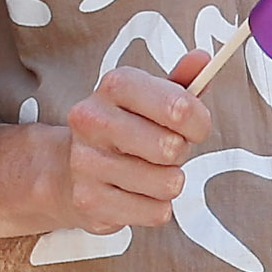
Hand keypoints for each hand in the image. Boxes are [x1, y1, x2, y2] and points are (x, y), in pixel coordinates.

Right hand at [39, 62, 209, 236]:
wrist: (66, 168)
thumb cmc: (124, 129)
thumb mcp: (151, 98)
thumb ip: (183, 82)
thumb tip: (204, 59)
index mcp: (115, 86)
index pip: (179, 106)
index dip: (198, 121)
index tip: (194, 126)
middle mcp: (93, 119)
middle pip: (171, 148)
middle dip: (180, 153)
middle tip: (166, 151)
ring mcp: (86, 162)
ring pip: (166, 184)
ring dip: (168, 182)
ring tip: (149, 172)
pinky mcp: (89, 200)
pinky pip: (154, 212)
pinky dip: (155, 208)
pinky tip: (136, 194)